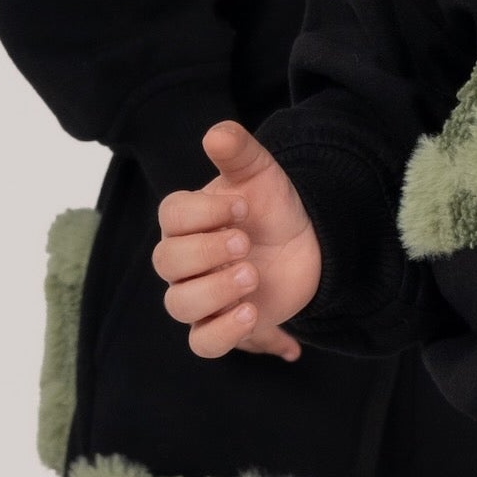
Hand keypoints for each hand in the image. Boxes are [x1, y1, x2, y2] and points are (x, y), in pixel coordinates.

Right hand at [152, 122, 322, 361]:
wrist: (309, 245)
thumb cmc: (272, 208)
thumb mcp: (261, 174)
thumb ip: (238, 152)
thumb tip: (216, 133)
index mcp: (186, 219)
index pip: (171, 215)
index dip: (203, 212)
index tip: (242, 207)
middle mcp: (184, 260)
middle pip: (167, 261)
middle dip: (206, 252)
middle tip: (245, 242)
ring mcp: (199, 296)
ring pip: (179, 304)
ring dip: (215, 291)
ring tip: (252, 276)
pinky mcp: (221, 326)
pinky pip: (203, 343)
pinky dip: (223, 332)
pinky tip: (252, 312)